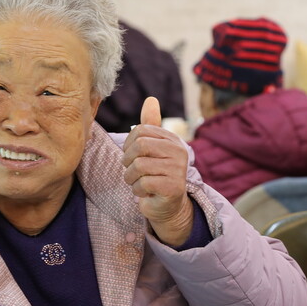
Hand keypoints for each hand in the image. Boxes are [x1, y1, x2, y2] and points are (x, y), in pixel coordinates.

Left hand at [122, 97, 193, 246]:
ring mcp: (177, 170)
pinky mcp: (173, 187)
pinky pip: (142, 183)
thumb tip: (151, 99)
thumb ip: (151, 125)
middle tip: (132, 171)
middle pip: (139, 146)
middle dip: (128, 161)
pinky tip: (146, 193)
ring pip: (138, 166)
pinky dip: (137, 190)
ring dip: (131, 178)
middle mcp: (178, 152)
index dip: (128, 144)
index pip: (140, 131)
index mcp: (172, 139)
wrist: (168, 206)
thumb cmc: (156, 174)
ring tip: (139, 182)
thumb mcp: (153, 148)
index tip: (132, 156)